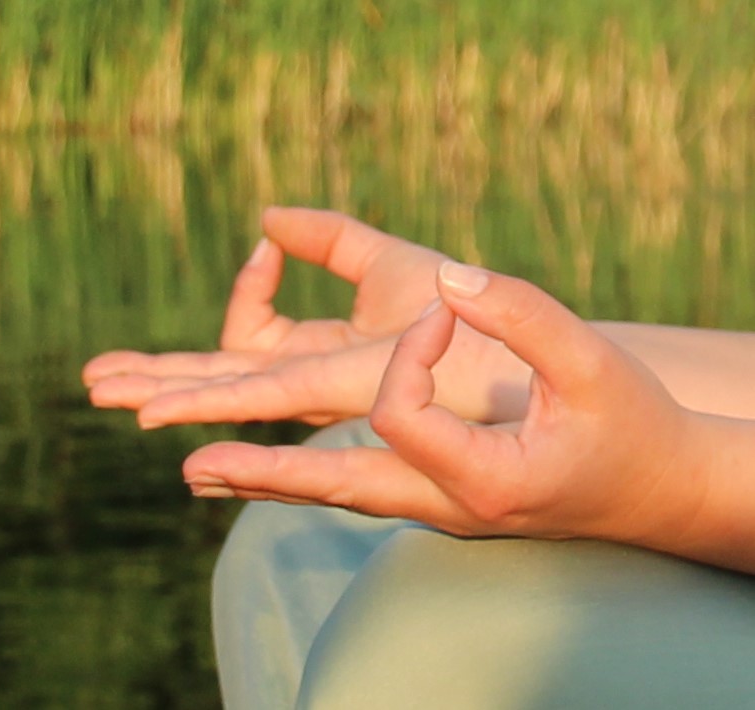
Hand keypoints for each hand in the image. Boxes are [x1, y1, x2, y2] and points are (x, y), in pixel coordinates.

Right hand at [83, 207, 514, 426]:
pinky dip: (204, 401)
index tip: (269, 246)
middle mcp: (310, 383)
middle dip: (154, 378)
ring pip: (224, 393)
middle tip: (92, 382)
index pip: (250, 340)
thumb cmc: (463, 312)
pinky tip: (155, 409)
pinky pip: (258, 395)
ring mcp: (319, 393)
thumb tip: (264, 220)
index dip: (244, 297)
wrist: (529, 352)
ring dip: (161, 391)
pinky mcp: (338, 388)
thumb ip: (328, 239)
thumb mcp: (389, 265)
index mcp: (318, 354)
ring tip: (100, 391)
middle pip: (218, 379)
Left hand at [184, 262, 703, 548]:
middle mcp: (445, 507)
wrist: (651, 490)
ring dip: (264, 481)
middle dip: (262, 472)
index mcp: (481, 478)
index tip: (440, 305)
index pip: (399, 410)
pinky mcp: (430, 498)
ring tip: (195, 471)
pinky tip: (256, 468)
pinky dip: (298, 480)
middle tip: (190, 463)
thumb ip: (520, 313)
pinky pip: (352, 489)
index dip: (410, 350)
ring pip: (335, 497)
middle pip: (335, 489)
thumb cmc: (630, 427)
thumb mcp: (589, 363)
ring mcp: (434, 510)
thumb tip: (448, 278)